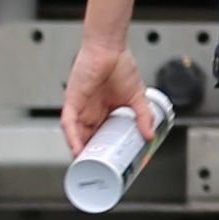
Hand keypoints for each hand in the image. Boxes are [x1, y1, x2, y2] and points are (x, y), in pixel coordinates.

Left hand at [59, 30, 147, 163]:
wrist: (111, 47)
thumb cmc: (120, 65)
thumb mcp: (137, 97)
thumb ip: (144, 116)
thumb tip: (150, 135)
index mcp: (104, 112)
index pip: (102, 137)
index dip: (106, 152)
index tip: (113, 165)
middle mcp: (89, 112)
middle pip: (87, 140)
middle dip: (92, 157)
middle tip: (99, 172)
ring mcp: (80, 108)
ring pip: (76, 136)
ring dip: (80, 152)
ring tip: (87, 167)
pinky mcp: (72, 101)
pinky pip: (68, 123)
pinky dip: (72, 137)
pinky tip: (77, 149)